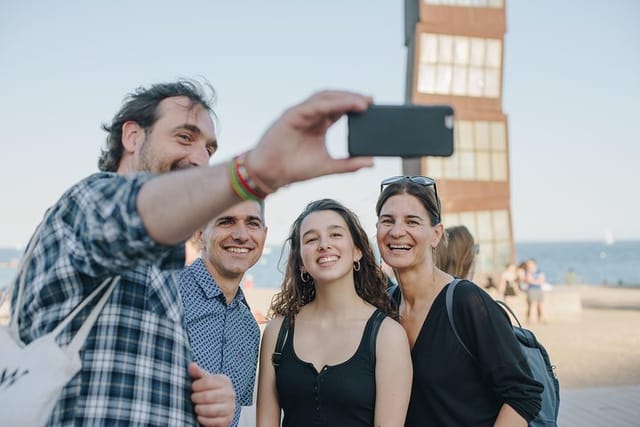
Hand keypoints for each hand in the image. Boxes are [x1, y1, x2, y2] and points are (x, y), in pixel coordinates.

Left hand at [189, 362, 235, 426]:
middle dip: (196, 398)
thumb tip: (191, 365)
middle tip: (193, 398)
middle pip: (207, 396)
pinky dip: (203, 419)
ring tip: (196, 407)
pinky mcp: (228, 419)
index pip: (208, 381)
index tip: (193, 387)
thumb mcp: (206, 381)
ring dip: (199, 409)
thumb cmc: (211, 391)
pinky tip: (199, 416)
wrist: (221, 407)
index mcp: (225, 381)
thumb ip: (198, 373)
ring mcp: (230, 407)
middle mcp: (230, 394)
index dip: (196, 385)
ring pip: (211, 410)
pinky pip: (213, 421)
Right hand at [246, 90, 373, 191]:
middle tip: (371, 101)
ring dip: (344, 98)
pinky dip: (330, 104)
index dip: (356, 105)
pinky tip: (343, 105)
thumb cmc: (295, 168)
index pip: (341, 109)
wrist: (270, 174)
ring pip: (325, 98)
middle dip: (353, 98)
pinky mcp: (292, 114)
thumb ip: (348, 164)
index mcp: (320, 124)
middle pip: (335, 99)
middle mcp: (311, 115)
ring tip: (361, 102)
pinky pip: (313, 105)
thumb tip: (370, 162)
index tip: (373, 107)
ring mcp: (301, 113)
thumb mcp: (328, 166)